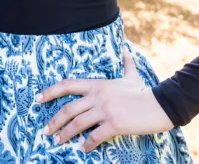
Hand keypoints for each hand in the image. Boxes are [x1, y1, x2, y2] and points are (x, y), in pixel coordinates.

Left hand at [37, 48, 174, 152]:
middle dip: (54, 121)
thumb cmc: (144, 91)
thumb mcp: (132, 75)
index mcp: (97, 85)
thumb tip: (126, 49)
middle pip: (68, 109)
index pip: (67, 85)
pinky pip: (96, 136)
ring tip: (57, 141)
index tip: (38, 99)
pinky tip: (83, 149)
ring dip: (65, 134)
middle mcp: (97, 97)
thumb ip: (126, 63)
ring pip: (78, 123)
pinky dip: (88, 144)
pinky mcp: (115, 124)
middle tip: (45, 131)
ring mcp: (106, 111)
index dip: (50, 92)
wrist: (161, 104)